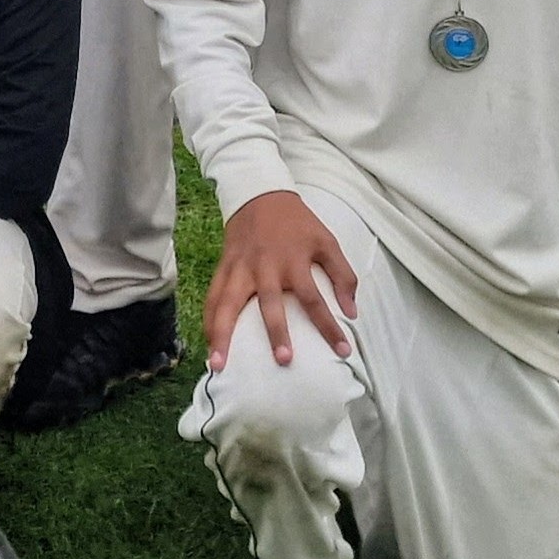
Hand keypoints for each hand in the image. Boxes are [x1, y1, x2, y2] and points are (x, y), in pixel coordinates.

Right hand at [204, 190, 356, 368]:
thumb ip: (343, 275)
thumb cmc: (297, 223)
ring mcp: (240, 268)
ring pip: (227, 304)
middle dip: (276, 333)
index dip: (329, 326)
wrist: (259, 194)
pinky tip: (206, 342)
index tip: (343, 351)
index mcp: (293, 261)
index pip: (314, 299)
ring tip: (217, 364)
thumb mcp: (327, 241)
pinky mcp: (224, 267)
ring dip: (222, 334)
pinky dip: (207, 320)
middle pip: (269, 304)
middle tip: (283, 361)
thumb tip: (352, 312)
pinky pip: (212, 296)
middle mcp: (265, 267)